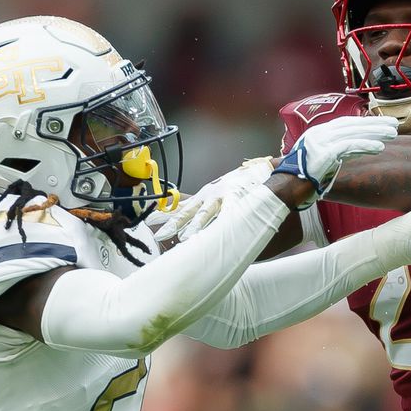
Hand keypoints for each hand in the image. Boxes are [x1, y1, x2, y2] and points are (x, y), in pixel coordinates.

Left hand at [151, 157, 274, 243]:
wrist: (262, 172)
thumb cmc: (238, 185)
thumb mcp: (213, 192)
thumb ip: (198, 205)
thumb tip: (177, 214)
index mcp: (203, 197)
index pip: (179, 207)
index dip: (164, 215)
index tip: (148, 222)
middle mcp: (210, 197)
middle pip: (188, 213)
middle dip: (173, 224)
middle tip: (158, 236)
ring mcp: (224, 197)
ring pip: (207, 213)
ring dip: (197, 226)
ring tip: (186, 238)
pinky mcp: (240, 199)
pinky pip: (232, 211)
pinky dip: (226, 220)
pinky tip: (220, 229)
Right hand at [271, 116, 399, 204]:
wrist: (285, 189)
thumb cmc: (302, 180)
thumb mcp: (320, 161)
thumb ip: (335, 153)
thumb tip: (354, 149)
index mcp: (317, 134)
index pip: (345, 124)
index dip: (365, 122)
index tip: (381, 123)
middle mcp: (319, 134)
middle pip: (352, 124)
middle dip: (374, 123)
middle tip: (394, 124)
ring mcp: (320, 142)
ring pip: (353, 132)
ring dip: (375, 132)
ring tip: (393, 134)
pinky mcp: (324, 153)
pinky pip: (349, 146)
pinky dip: (365, 145)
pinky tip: (380, 147)